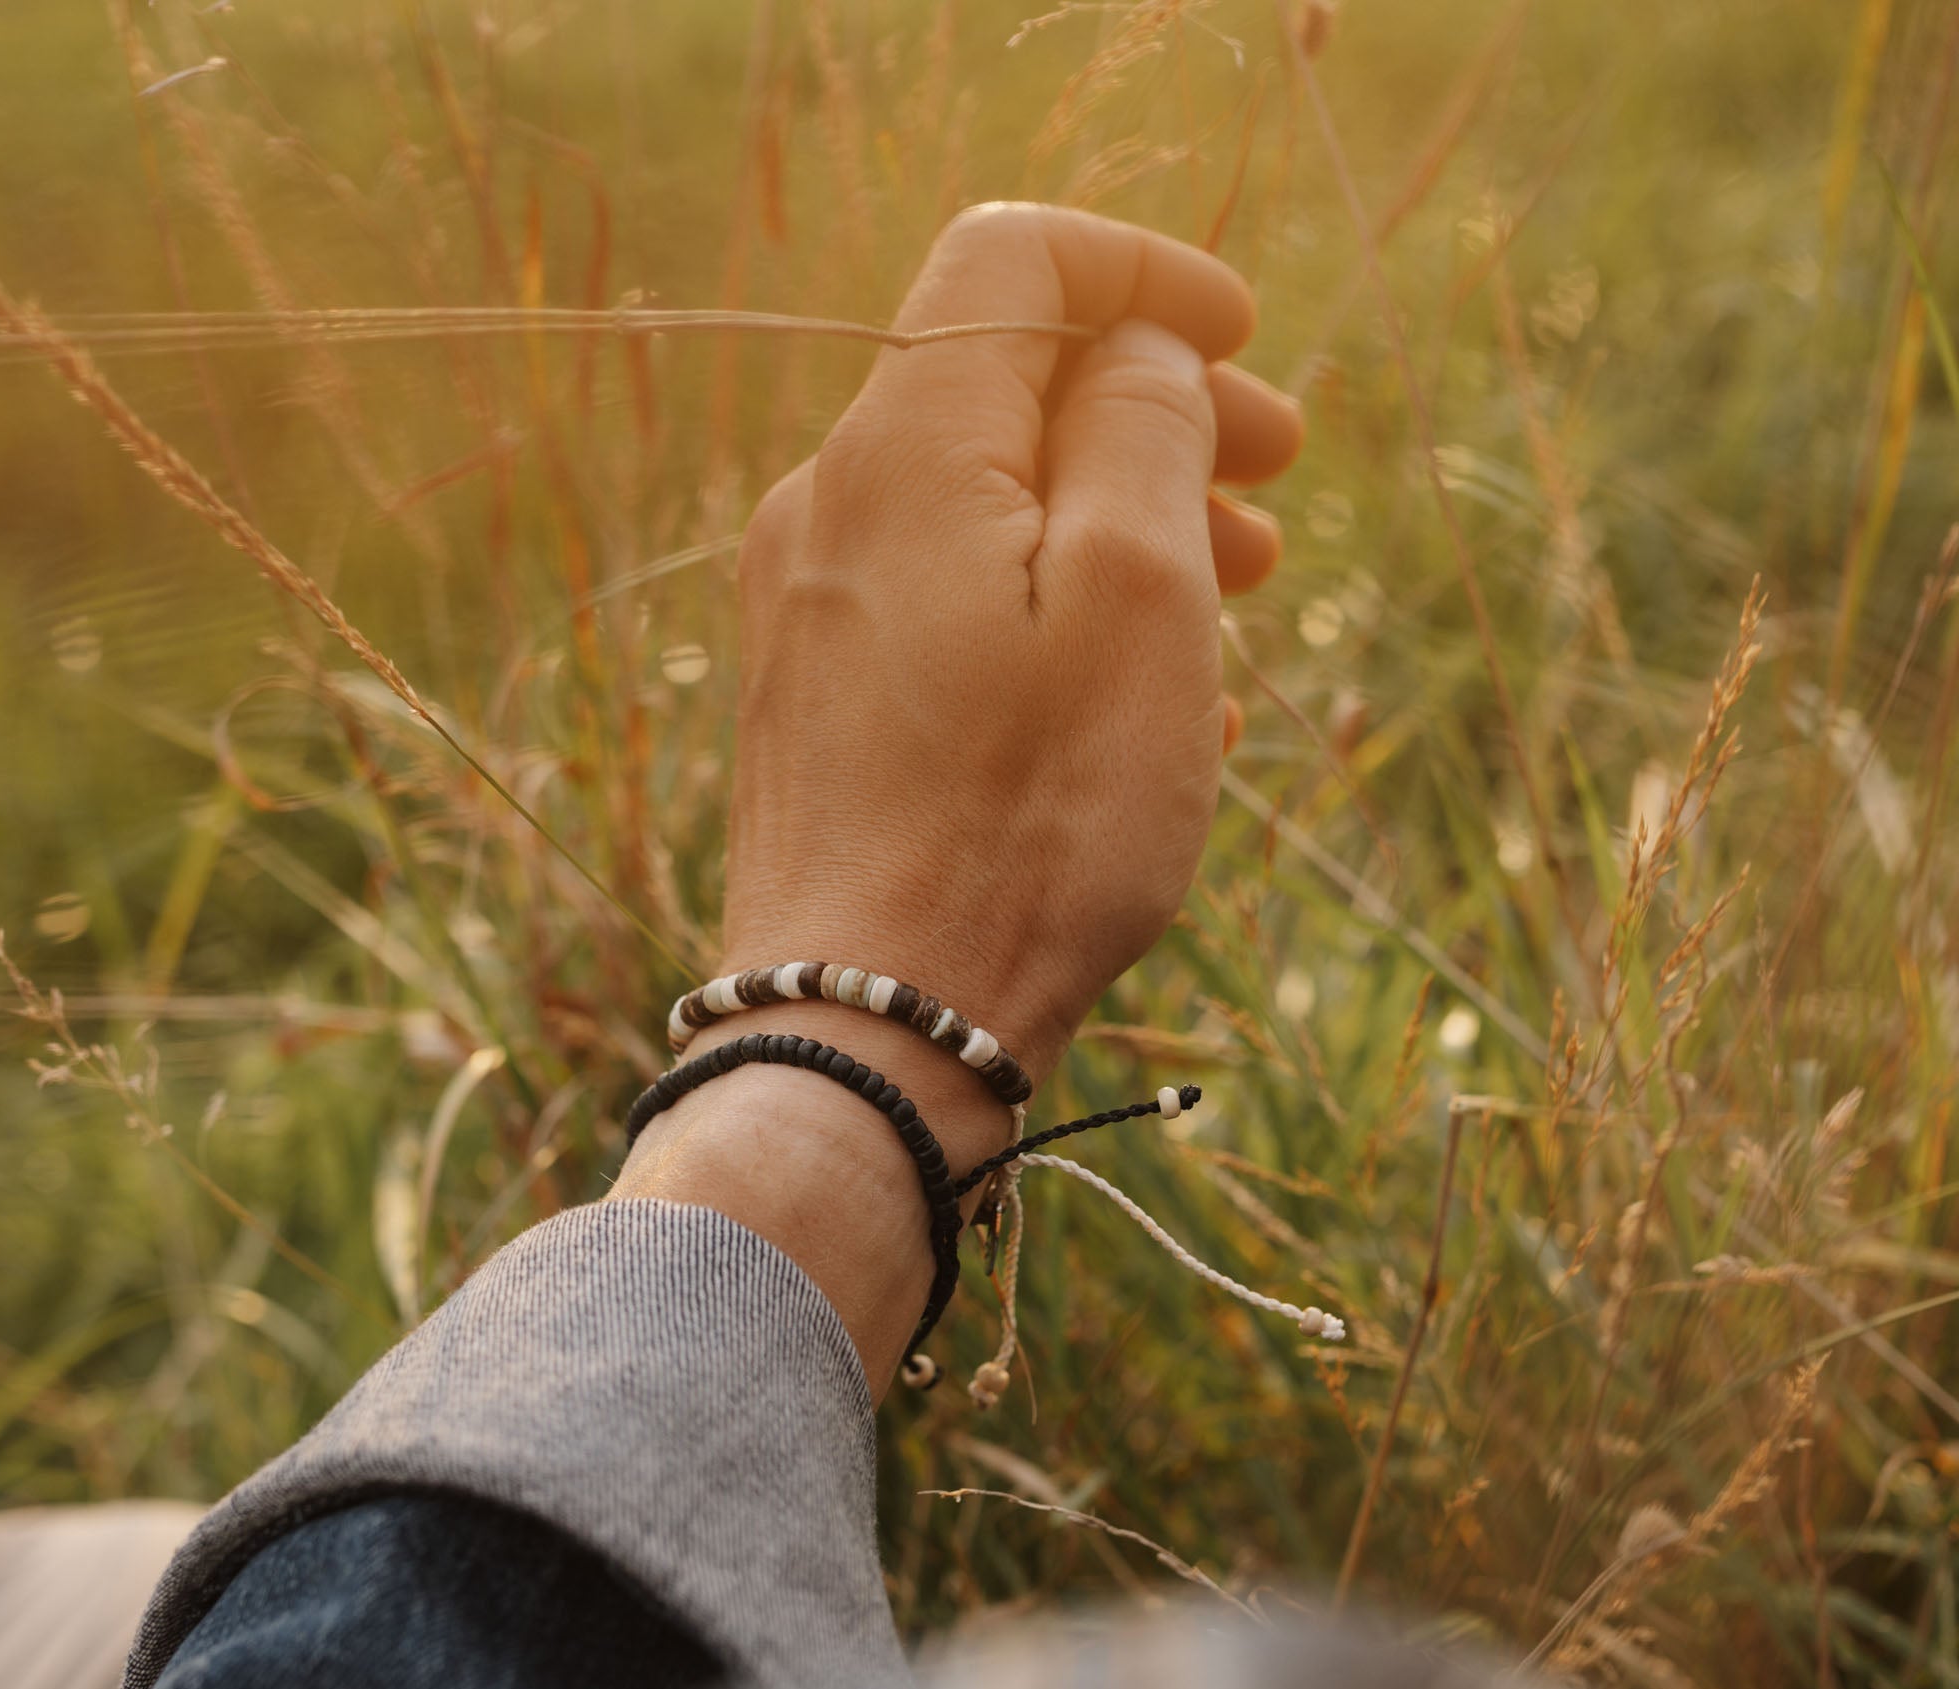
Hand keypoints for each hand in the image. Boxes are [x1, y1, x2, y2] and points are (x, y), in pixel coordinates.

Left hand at [723, 202, 1302, 1079]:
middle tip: (1279, 481)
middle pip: (1007, 388)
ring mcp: (811, 610)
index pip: (1013, 259)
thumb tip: (1135, 350)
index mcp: (906, 450)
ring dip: (1122, 522)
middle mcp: (830, 507)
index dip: (1144, 273)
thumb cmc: (1027, 830)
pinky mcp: (818, 701)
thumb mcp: (1139, 601)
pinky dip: (1057, 612)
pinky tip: (1148, 698)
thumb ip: (1144, 430)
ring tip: (1237, 598)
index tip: (1244, 339)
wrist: (873, 1027)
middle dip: (1156, 412)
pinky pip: (953, 607)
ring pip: (988, 506)